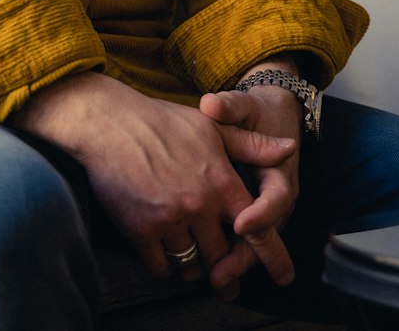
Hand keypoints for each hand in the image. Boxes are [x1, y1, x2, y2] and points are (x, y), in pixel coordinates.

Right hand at [11, 73, 296, 291]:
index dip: (271, 255)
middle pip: (223, 255)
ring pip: (192, 265)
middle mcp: (199, 204)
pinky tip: (163, 250)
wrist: (109, 123)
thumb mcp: (211, 127)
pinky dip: (165, 264)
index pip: (256, 228)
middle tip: (221, 270)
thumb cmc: (161, 122)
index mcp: (220, 180)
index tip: (283, 277)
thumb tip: (290, 150)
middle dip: (223, 264)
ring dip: (193, 265)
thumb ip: (252, 145)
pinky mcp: (141, 230)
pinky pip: (162, 267)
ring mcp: (170, 219)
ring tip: (189, 254)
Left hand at [199, 77, 302, 292]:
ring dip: (236, 264)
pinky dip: (229, 258)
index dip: (259, 214)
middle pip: (266, 233)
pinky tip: (207, 273)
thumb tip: (211, 105)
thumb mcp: (244, 106)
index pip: (275, 198)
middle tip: (221, 273)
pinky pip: (245, 242)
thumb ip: (230, 106)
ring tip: (213, 281)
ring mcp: (267, 211)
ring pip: (255, 244)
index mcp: (280, 170)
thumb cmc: (255, 112)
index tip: (239, 223)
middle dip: (245, 255)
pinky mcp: (253, 217)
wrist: (269, 116)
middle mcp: (278, 197)